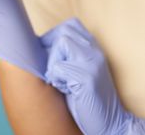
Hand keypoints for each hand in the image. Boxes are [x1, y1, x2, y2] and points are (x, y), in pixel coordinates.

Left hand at [41, 17, 136, 134]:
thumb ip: (67, 54)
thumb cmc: (86, 96)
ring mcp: (92, 62)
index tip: (48, 52)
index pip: (71, 24)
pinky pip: (59, 68)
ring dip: (53, 64)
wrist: (110, 122)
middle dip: (51, 49)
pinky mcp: (87, 77)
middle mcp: (95, 51)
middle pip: (64, 31)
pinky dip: (56, 80)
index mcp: (93, 47)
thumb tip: (37, 42)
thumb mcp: (78, 69)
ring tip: (61, 81)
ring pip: (61, 44)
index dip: (54, 35)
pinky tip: (67, 90)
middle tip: (53, 69)